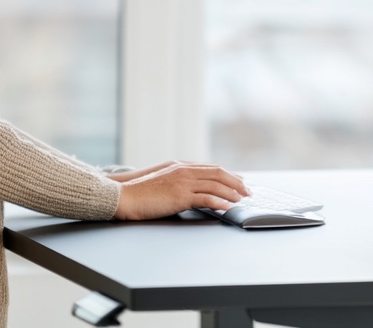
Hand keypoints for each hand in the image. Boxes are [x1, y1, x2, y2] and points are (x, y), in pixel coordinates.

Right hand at [113, 161, 250, 220]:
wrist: (124, 196)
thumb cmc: (140, 192)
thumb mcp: (163, 181)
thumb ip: (179, 181)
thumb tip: (194, 191)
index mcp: (181, 165)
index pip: (211, 168)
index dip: (228, 174)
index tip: (239, 181)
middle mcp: (184, 170)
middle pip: (218, 174)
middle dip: (236, 182)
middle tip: (248, 191)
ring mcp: (183, 182)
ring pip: (215, 185)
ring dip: (232, 193)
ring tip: (242, 200)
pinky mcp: (180, 196)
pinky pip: (206, 198)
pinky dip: (220, 202)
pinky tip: (228, 207)